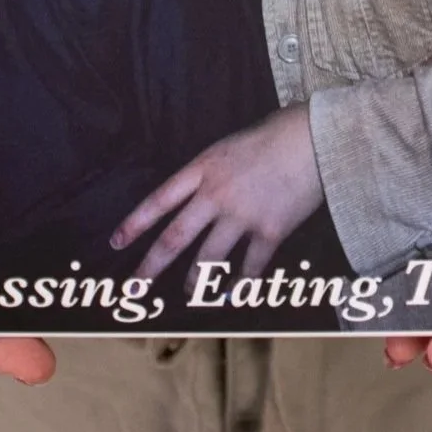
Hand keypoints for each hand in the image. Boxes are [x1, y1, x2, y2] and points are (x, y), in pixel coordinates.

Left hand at [111, 105, 325, 281]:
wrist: (315, 139)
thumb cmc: (275, 134)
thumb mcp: (229, 146)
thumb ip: (211, 172)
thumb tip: (199, 196)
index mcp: (203, 169)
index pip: (159, 201)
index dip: (135, 224)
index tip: (116, 243)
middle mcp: (216, 195)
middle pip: (175, 237)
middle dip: (151, 266)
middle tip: (135, 285)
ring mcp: (242, 215)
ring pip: (208, 259)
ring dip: (194, 281)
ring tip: (188, 294)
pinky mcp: (270, 231)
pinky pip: (249, 266)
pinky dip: (240, 285)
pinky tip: (232, 296)